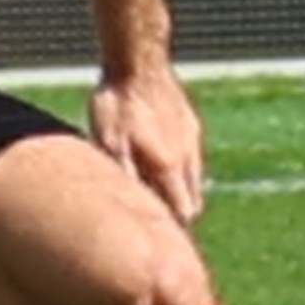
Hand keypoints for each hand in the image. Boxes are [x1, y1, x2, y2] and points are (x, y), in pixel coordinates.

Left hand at [91, 66, 207, 225]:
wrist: (138, 61)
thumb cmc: (118, 102)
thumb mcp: (108, 143)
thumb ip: (124, 177)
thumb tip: (131, 210)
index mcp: (168, 168)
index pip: (183, 214)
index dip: (175, 233)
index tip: (162, 244)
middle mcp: (186, 157)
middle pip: (193, 201)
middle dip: (180, 217)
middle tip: (159, 227)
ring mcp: (191, 139)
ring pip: (195, 179)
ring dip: (181, 192)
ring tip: (159, 197)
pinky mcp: (190, 123)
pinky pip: (191, 155)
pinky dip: (181, 167)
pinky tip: (162, 160)